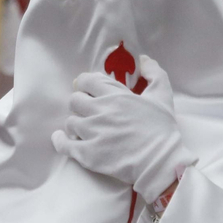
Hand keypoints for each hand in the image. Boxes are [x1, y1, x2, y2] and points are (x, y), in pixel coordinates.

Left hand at [53, 56, 195, 202]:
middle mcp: (100, 111)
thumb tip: (143, 59)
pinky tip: (61, 139)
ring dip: (76, 124)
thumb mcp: (162, 95)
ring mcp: (92, 132)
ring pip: (71, 121)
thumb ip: (153, 73)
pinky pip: (64, 145)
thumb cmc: (162, 129)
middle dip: (80, 104)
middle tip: (88, 111)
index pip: (86, 81)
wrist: (161, 162)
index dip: (84, 84)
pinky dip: (60, 141)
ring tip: (84, 129)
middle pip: (75, 100)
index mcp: (115, 95)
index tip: (86, 90)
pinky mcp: (88, 154)